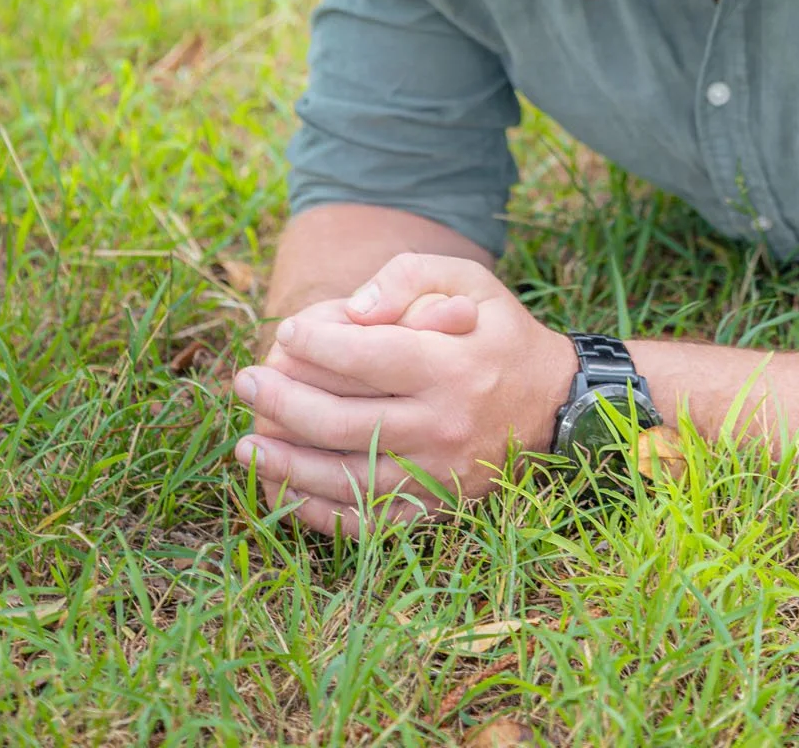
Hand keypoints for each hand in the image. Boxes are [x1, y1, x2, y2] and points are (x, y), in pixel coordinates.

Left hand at [231, 256, 571, 535]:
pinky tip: (281, 487)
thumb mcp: (470, 281)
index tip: (286, 332)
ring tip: (245, 443)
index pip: (369, 357)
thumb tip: (352, 309)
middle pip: (345, 421)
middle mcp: (443, 426)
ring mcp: (437, 476)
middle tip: (245, 380)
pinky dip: (316, 510)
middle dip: (284, 400)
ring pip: (346, 478)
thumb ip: (410, 277)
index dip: (318, 345)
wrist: (553, 405)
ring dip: (286, 463)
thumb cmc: (499, 332)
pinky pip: (364, 521)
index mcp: (452, 367)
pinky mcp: (433, 510)